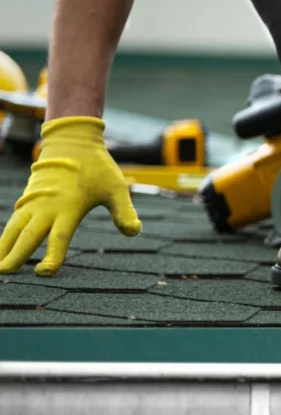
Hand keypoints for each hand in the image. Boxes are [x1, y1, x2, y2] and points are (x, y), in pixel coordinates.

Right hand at [0, 116, 140, 275]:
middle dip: (17, 254)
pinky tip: (2, 247)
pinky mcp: (29, 199)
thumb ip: (124, 211)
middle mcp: (48, 206)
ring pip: (16, 227)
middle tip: (5, 272)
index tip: (44, 272)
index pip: (59, 237)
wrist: (72, 141)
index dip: (52, 256)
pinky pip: (14, 219)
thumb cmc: (98, 167)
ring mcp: (35, 202)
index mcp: (69, 207)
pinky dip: (7, 234)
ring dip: (5, 245)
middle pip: (29, 235)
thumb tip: (134, 232)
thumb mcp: (117, 188)